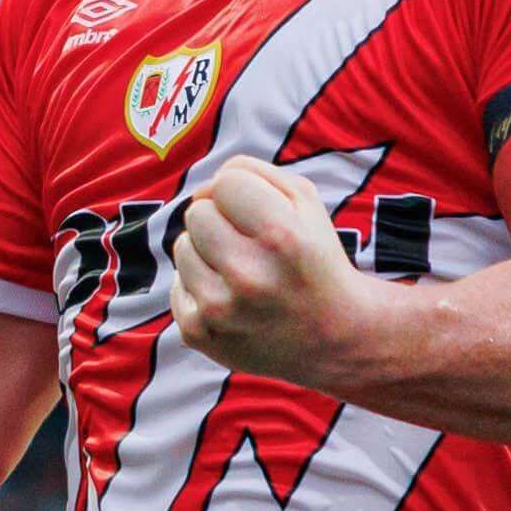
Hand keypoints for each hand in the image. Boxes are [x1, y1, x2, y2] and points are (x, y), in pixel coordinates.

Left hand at [168, 156, 384, 394]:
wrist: (334, 336)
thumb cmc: (314, 258)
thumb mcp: (306, 203)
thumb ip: (253, 173)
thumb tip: (202, 189)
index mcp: (281, 236)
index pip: (225, 182)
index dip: (241, 193)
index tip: (260, 215)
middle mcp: (249, 274)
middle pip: (197, 212)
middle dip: (221, 222)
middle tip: (251, 246)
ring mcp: (219, 309)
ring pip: (181, 247)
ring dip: (207, 254)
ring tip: (243, 273)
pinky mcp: (198, 333)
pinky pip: (176, 285)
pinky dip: (200, 287)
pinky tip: (233, 300)